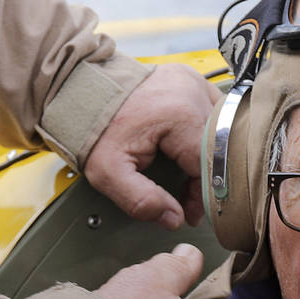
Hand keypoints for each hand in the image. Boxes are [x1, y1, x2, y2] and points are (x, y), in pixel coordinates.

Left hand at [83, 64, 219, 229]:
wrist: (78, 88)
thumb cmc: (93, 126)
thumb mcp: (106, 172)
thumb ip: (140, 200)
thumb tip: (174, 218)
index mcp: (181, 115)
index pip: (211, 167)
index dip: (202, 195)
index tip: (189, 211)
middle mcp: (195, 93)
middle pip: (220, 150)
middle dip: (206, 179)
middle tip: (188, 197)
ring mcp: (195, 83)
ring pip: (221, 133)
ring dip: (208, 158)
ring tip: (187, 173)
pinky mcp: (193, 80)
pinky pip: (214, 116)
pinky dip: (206, 137)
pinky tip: (187, 147)